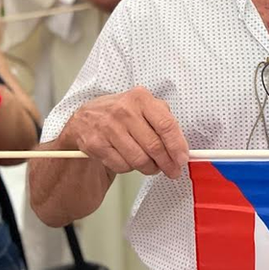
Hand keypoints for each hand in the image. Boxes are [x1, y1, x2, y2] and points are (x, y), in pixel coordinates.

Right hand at [62, 87, 189, 178]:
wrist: (86, 117)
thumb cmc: (121, 112)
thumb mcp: (143, 105)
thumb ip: (163, 119)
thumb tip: (181, 146)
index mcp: (141, 98)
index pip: (166, 125)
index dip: (177, 146)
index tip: (183, 159)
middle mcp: (124, 111)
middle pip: (154, 146)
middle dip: (167, 163)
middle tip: (172, 170)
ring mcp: (108, 128)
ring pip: (139, 159)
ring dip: (149, 168)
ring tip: (152, 166)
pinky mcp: (96, 144)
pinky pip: (122, 166)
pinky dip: (130, 168)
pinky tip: (130, 161)